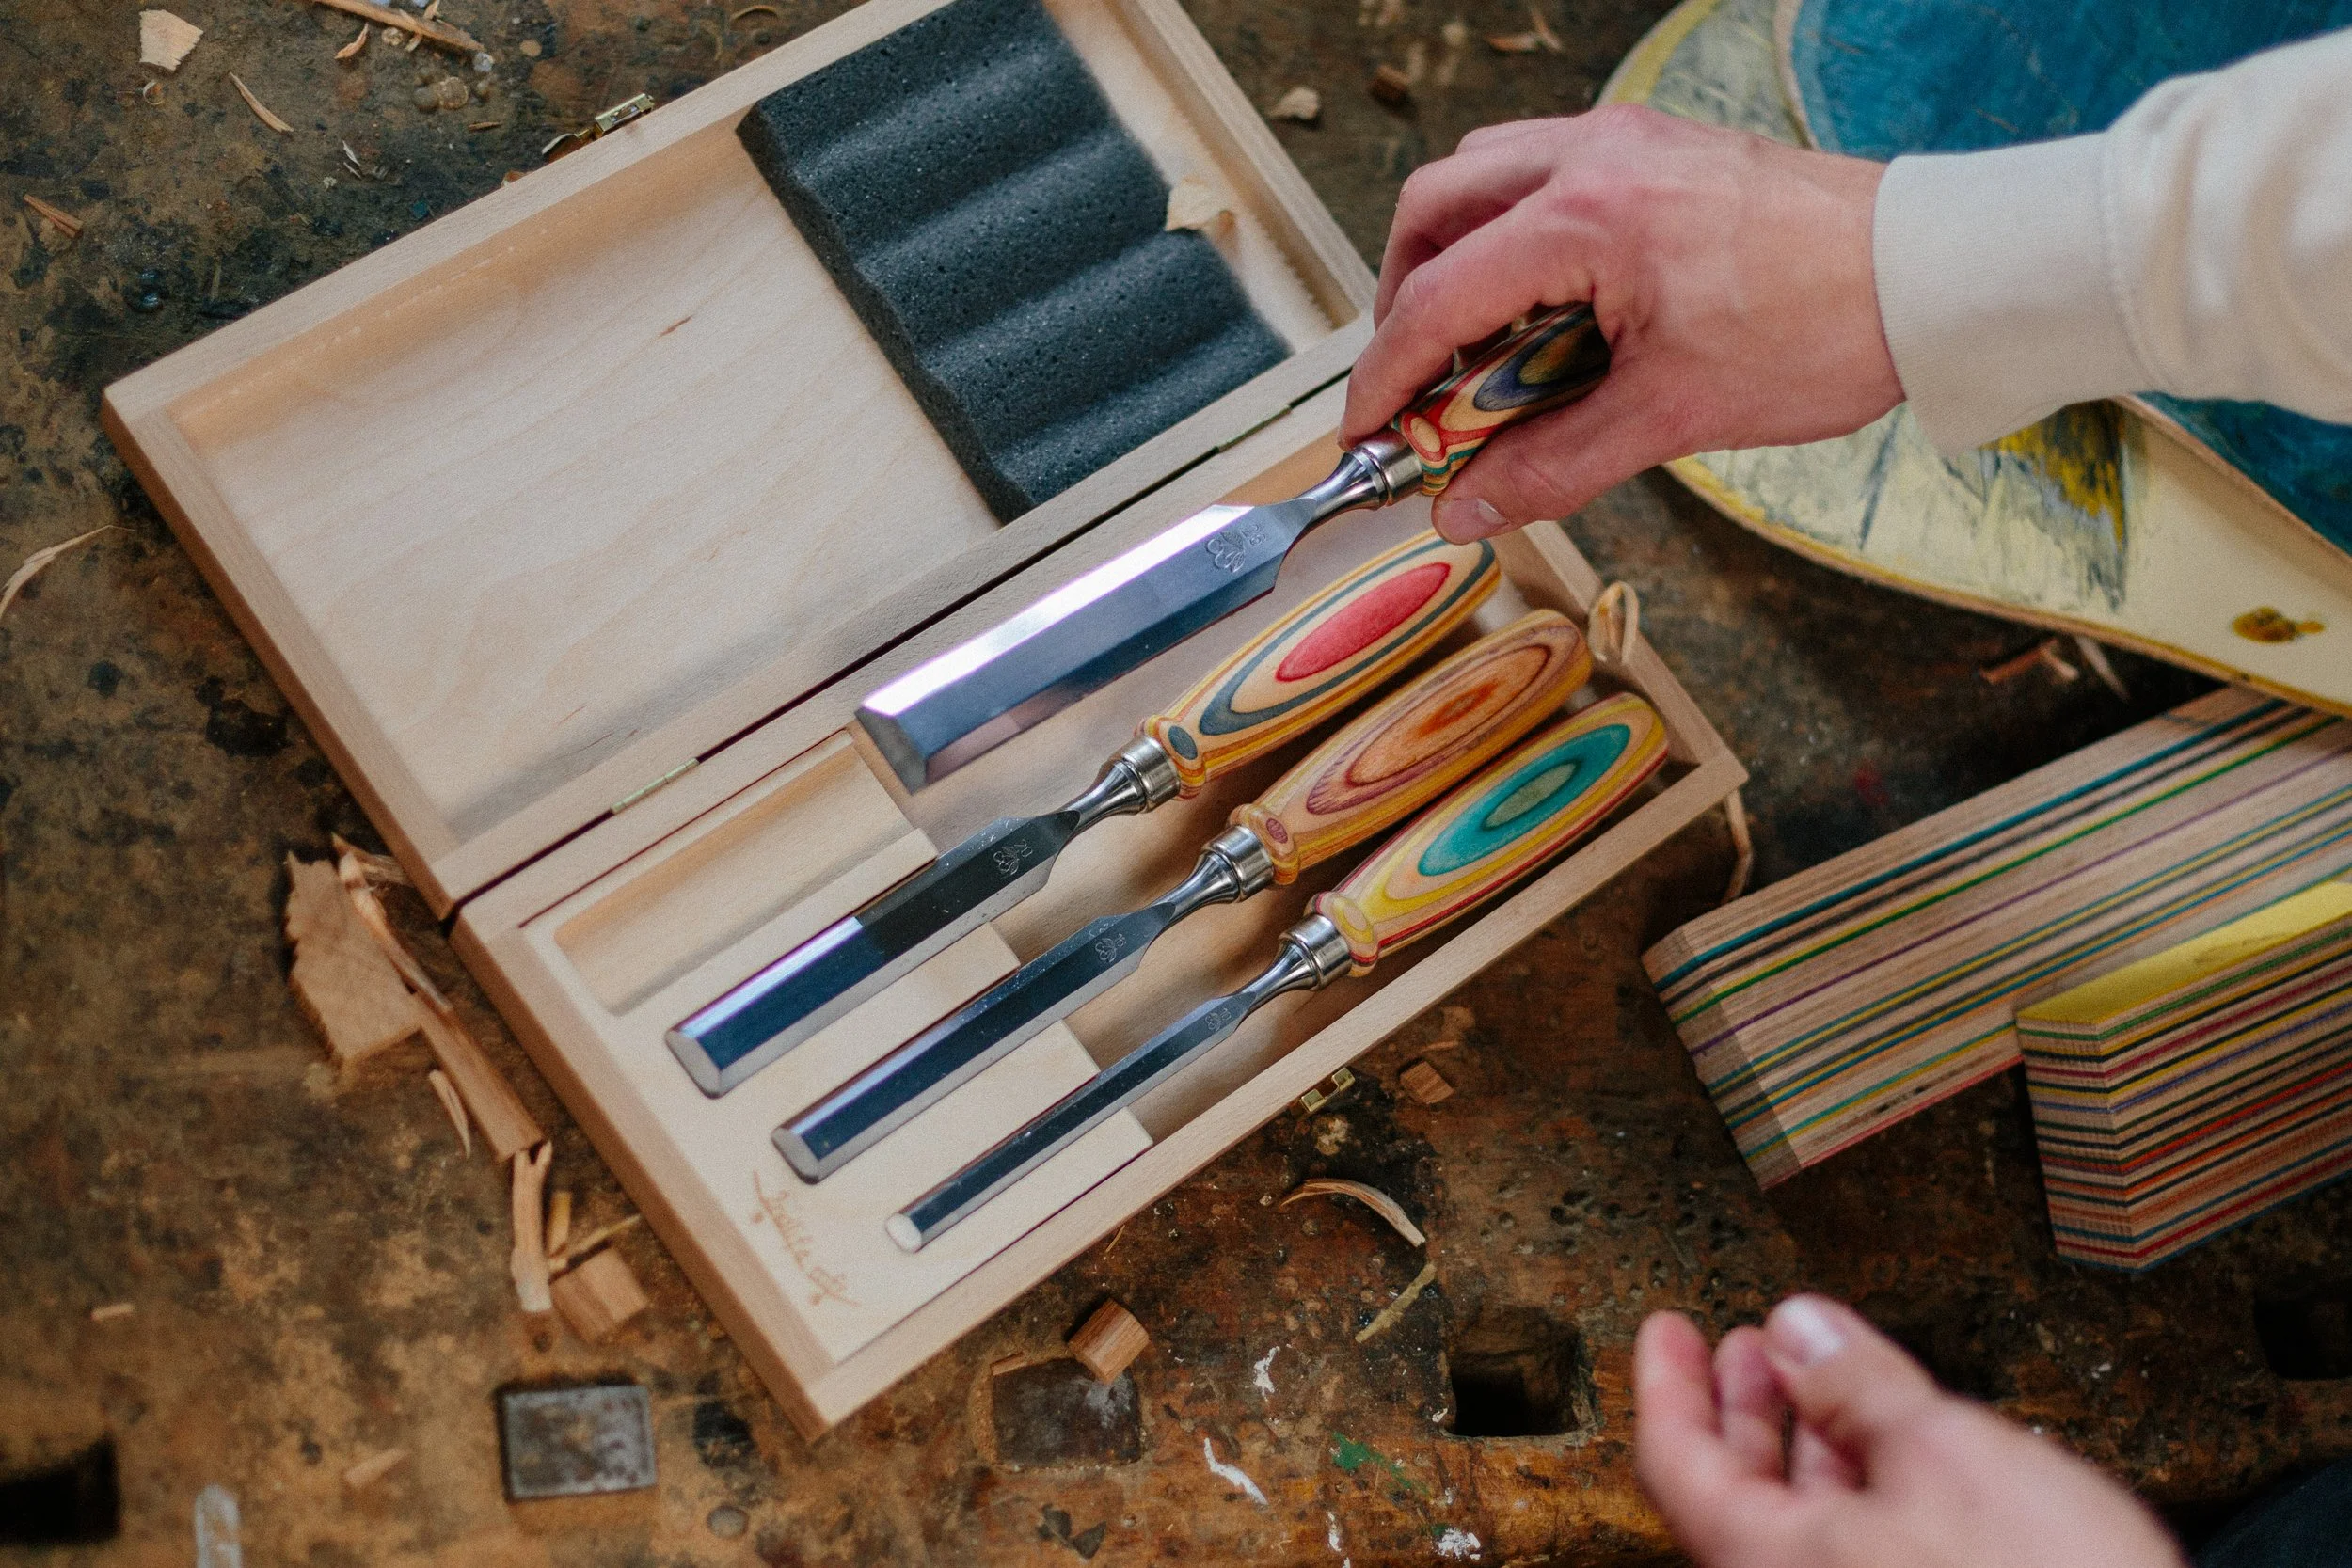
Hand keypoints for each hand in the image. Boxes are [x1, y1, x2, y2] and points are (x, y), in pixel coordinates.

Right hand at [1341, 105, 1903, 540]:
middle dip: (1405, 298)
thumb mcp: (1671, 416)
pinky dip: (1515, 234)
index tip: (1367, 433)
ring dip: (1456, 257)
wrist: (1929, 275)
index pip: (1436, 298)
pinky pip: (1544, 171)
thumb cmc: (1822, 328)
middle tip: (1419, 382)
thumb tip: (1464, 509)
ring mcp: (1626, 139)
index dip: (1385, 377)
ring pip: (1482, 176)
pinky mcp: (1657, 147)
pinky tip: (1550, 305)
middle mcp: (1593, 156)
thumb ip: (1549, 464)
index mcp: (1586, 217)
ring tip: (1482, 345)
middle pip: (1434, 209)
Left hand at [1633, 1297, 2186, 1567]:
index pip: (1677, 1463)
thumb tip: (1801, 1330)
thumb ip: (1858, 1384)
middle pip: (1734, 1496)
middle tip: (1743, 1343)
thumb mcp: (1947, 1454)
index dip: (1667, 1383)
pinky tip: (1894, 1452)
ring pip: (1800, 1529)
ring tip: (1819, 1377)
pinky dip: (1859, 1493)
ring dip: (1806, 1445)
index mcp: (1769, 1565)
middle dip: (1743, 1405)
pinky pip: (1856, 1554)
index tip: (1666, 1329)